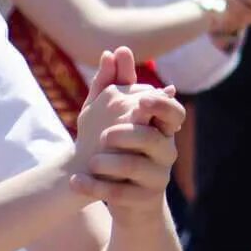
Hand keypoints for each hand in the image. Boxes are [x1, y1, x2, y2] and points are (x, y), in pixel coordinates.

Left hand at [72, 48, 183, 220]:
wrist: (126, 199)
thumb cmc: (121, 150)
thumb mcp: (118, 118)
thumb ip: (117, 84)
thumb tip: (116, 50)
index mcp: (162, 130)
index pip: (174, 113)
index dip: (161, 105)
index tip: (141, 100)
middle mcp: (165, 152)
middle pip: (153, 139)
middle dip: (128, 135)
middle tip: (105, 135)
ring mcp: (156, 178)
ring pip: (136, 166)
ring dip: (109, 162)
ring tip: (90, 161)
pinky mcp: (142, 200)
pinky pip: (119, 193)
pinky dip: (94, 187)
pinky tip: (75, 181)